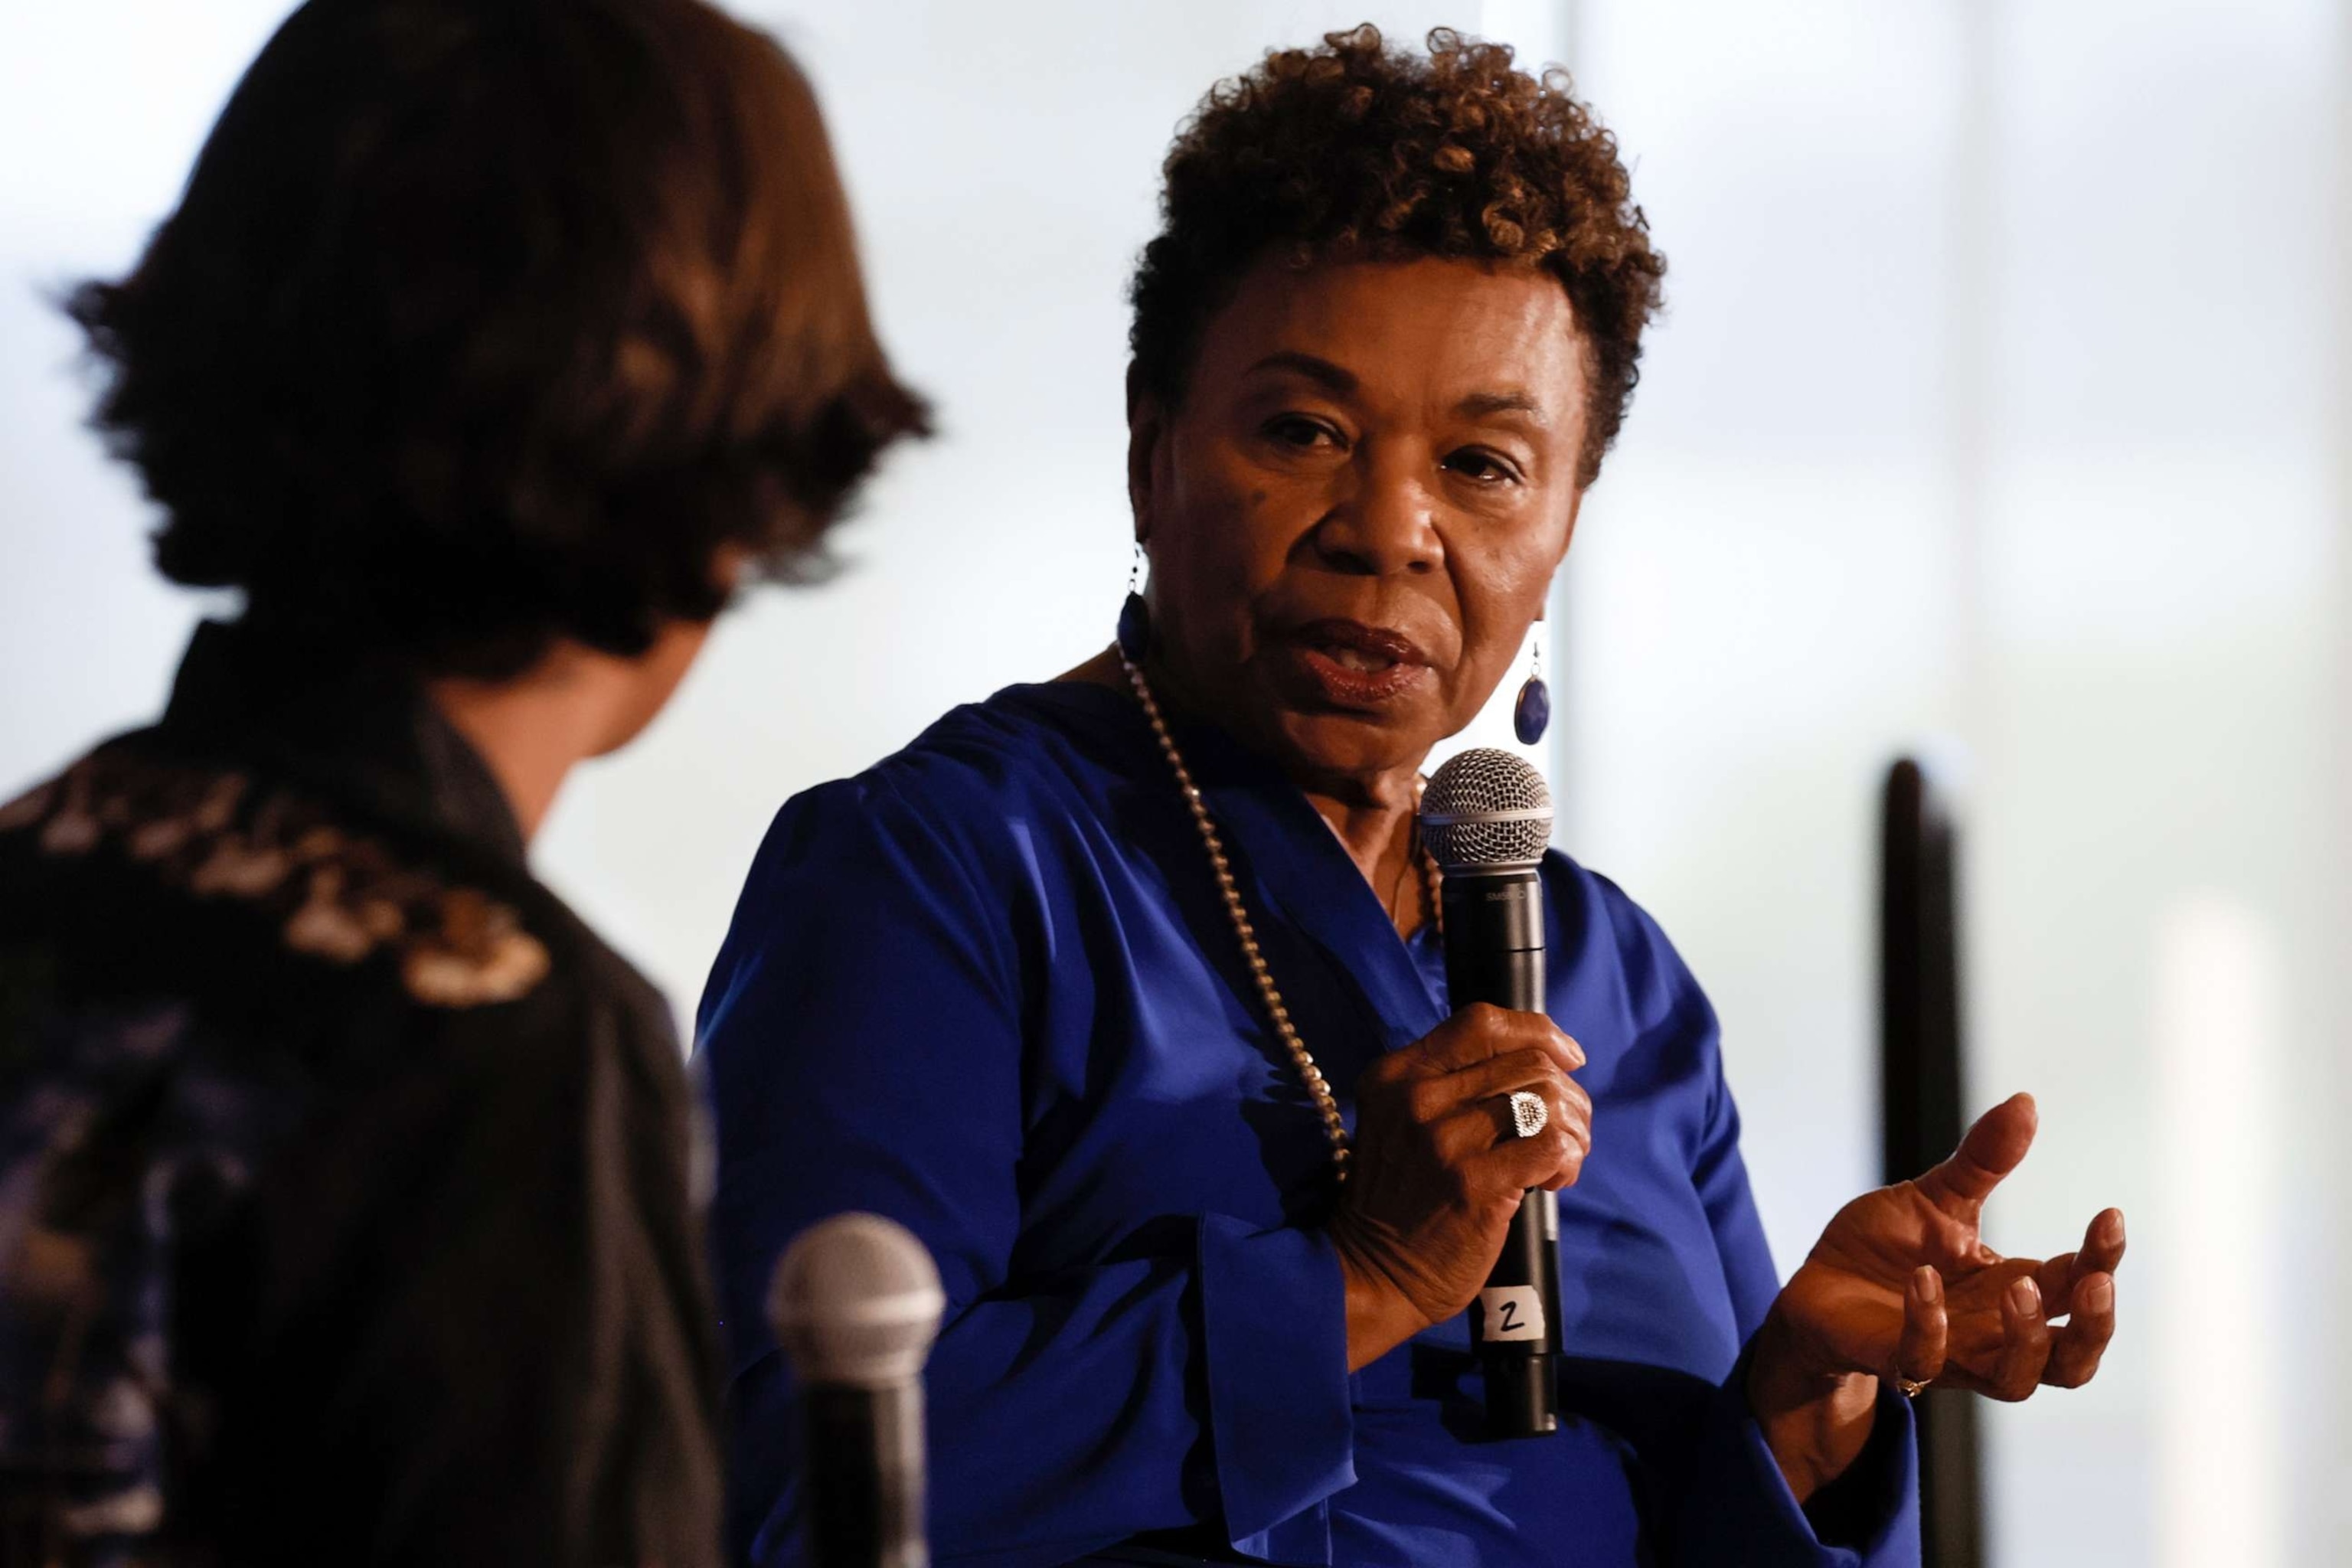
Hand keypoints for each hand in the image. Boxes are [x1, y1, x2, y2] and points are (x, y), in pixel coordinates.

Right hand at [1329, 1004, 1591, 1370]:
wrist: (1373, 1270)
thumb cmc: (1402, 1195)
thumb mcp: (1403, 1120)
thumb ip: (1452, 1084)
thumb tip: (1541, 1061)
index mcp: (1399, 1073)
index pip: (1481, 1021)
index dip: (1538, 1030)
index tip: (1567, 1056)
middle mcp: (1419, 1097)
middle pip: (1528, 1061)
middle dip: (1568, 1094)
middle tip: (1569, 1130)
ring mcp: (1446, 1140)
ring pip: (1547, 1099)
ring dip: (1574, 1128)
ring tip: (1562, 1159)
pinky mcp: (1476, 1184)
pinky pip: (1553, 1144)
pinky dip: (1569, 1159)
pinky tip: (1554, 1180)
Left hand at [1750, 1092, 2125, 1499]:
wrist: (1818, 1283)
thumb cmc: (1888, 1248)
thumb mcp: (1938, 1197)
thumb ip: (1983, 1160)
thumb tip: (2025, 1101)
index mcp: (2012, 1289)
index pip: (2078, 1286)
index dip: (2102, 1258)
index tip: (2109, 1215)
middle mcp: (1993, 1333)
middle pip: (2073, 1360)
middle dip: (2093, 1326)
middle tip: (2092, 1282)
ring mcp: (1949, 1355)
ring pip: (2016, 1380)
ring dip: (2027, 1339)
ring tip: (2019, 1288)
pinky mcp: (1896, 1360)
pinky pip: (1925, 1359)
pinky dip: (1929, 1323)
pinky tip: (1922, 1279)